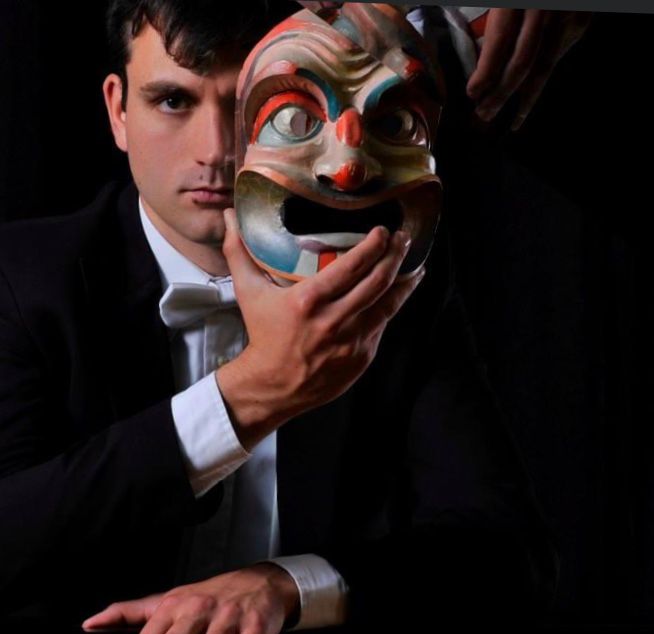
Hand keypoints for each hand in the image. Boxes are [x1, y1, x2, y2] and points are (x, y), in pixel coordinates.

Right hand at [216, 211, 423, 447]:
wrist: (273, 386)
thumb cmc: (263, 335)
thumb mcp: (248, 293)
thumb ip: (239, 252)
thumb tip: (226, 216)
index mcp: (309, 301)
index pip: (351, 266)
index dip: (374, 246)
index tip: (384, 231)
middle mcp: (334, 320)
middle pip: (377, 282)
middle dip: (396, 256)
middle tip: (404, 238)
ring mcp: (352, 341)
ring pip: (389, 305)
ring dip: (405, 282)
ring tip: (415, 264)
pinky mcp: (363, 357)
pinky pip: (382, 326)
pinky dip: (392, 307)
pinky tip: (399, 294)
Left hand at [466, 9, 591, 129]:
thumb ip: (498, 21)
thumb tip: (482, 66)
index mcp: (518, 0)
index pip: (501, 41)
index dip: (486, 71)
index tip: (472, 93)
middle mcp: (544, 10)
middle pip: (522, 61)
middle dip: (502, 93)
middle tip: (483, 114)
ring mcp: (566, 17)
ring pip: (543, 67)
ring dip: (524, 99)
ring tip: (509, 122)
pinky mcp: (580, 22)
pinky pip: (555, 58)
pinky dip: (539, 82)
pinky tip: (526, 101)